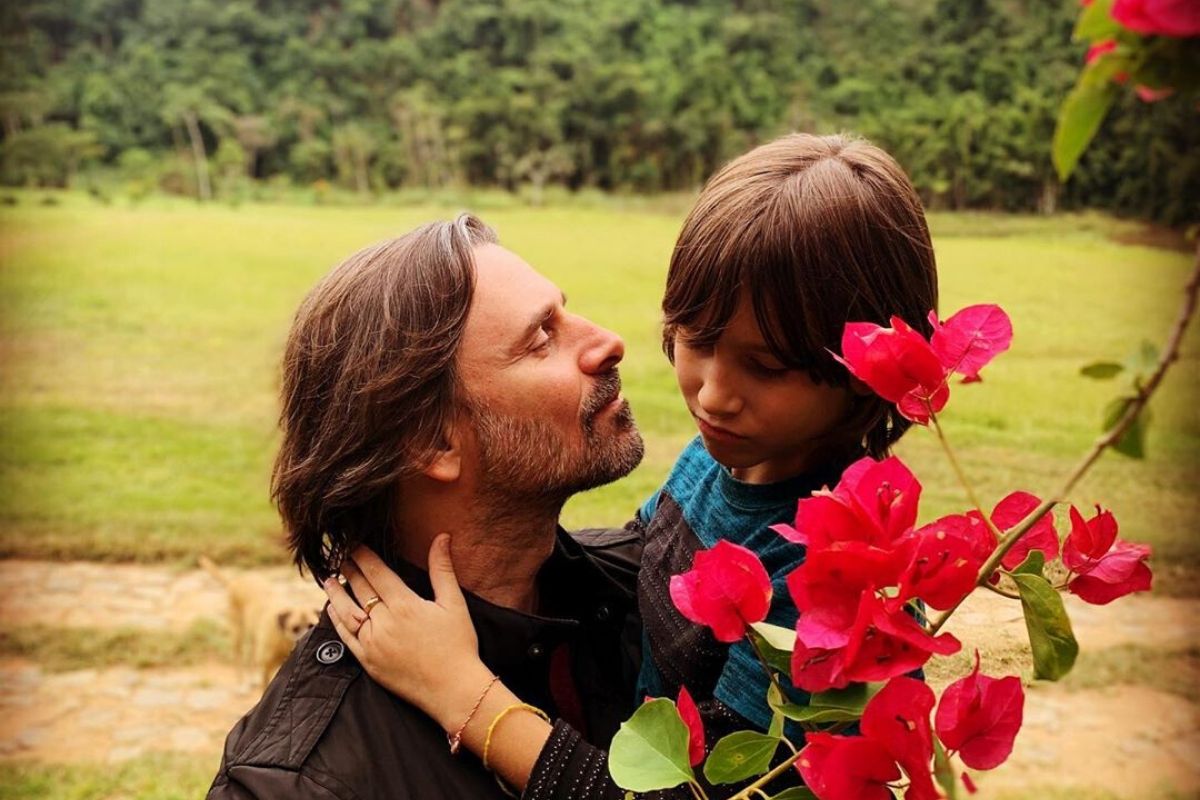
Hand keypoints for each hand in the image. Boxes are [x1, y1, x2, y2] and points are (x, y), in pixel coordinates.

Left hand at [323, 535, 492, 730]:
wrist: (454, 689)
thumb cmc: (458, 644)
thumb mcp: (454, 603)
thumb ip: (442, 569)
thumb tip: (442, 537)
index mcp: (404, 604)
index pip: (376, 571)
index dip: (362, 555)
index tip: (354, 544)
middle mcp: (384, 622)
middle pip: (360, 588)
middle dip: (348, 569)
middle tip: (339, 556)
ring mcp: (373, 643)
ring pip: (346, 611)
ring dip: (336, 593)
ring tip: (328, 579)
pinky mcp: (368, 662)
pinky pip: (346, 637)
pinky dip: (337, 620)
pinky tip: (332, 610)